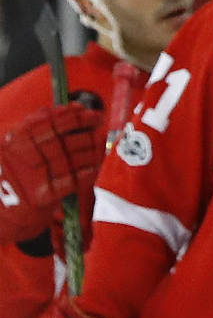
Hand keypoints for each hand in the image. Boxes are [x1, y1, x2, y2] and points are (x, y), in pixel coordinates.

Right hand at [0, 104, 102, 243]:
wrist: (4, 212)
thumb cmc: (19, 172)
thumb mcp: (20, 144)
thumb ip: (44, 124)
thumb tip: (76, 106)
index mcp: (13, 141)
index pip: (45, 122)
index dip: (69, 114)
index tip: (85, 110)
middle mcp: (20, 157)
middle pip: (61, 139)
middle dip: (83, 129)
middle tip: (98, 121)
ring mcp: (30, 178)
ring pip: (70, 158)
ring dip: (90, 150)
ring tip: (98, 144)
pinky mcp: (41, 198)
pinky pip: (71, 181)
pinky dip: (85, 173)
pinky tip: (93, 168)